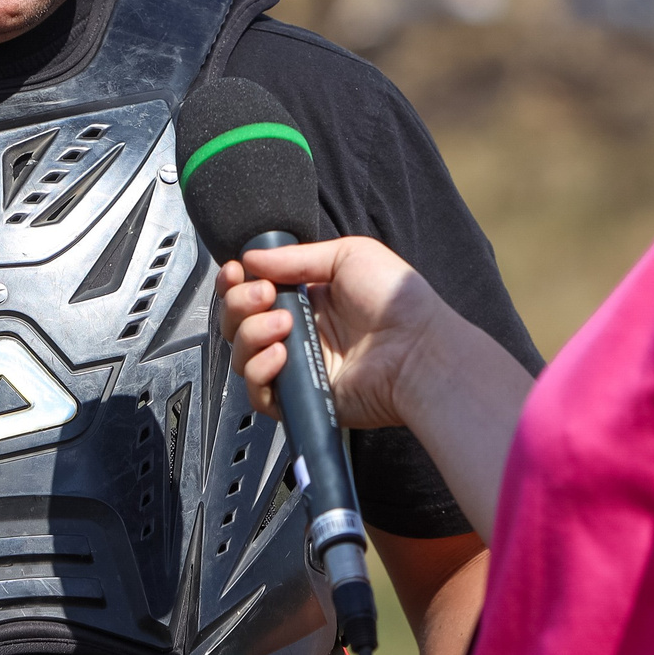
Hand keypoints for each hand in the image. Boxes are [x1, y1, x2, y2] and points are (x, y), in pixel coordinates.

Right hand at [218, 236, 448, 434]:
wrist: (418, 350)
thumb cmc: (396, 301)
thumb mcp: (349, 256)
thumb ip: (297, 256)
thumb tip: (252, 257)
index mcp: (307, 299)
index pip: (253, 291)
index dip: (236, 282)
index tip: (235, 271)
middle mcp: (297, 332)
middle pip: (238, 323)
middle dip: (238, 304)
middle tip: (263, 295)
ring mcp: (297, 366)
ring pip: (242, 356)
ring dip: (250, 334)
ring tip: (282, 325)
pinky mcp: (300, 398)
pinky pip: (258, 393)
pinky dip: (259, 371)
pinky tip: (281, 354)